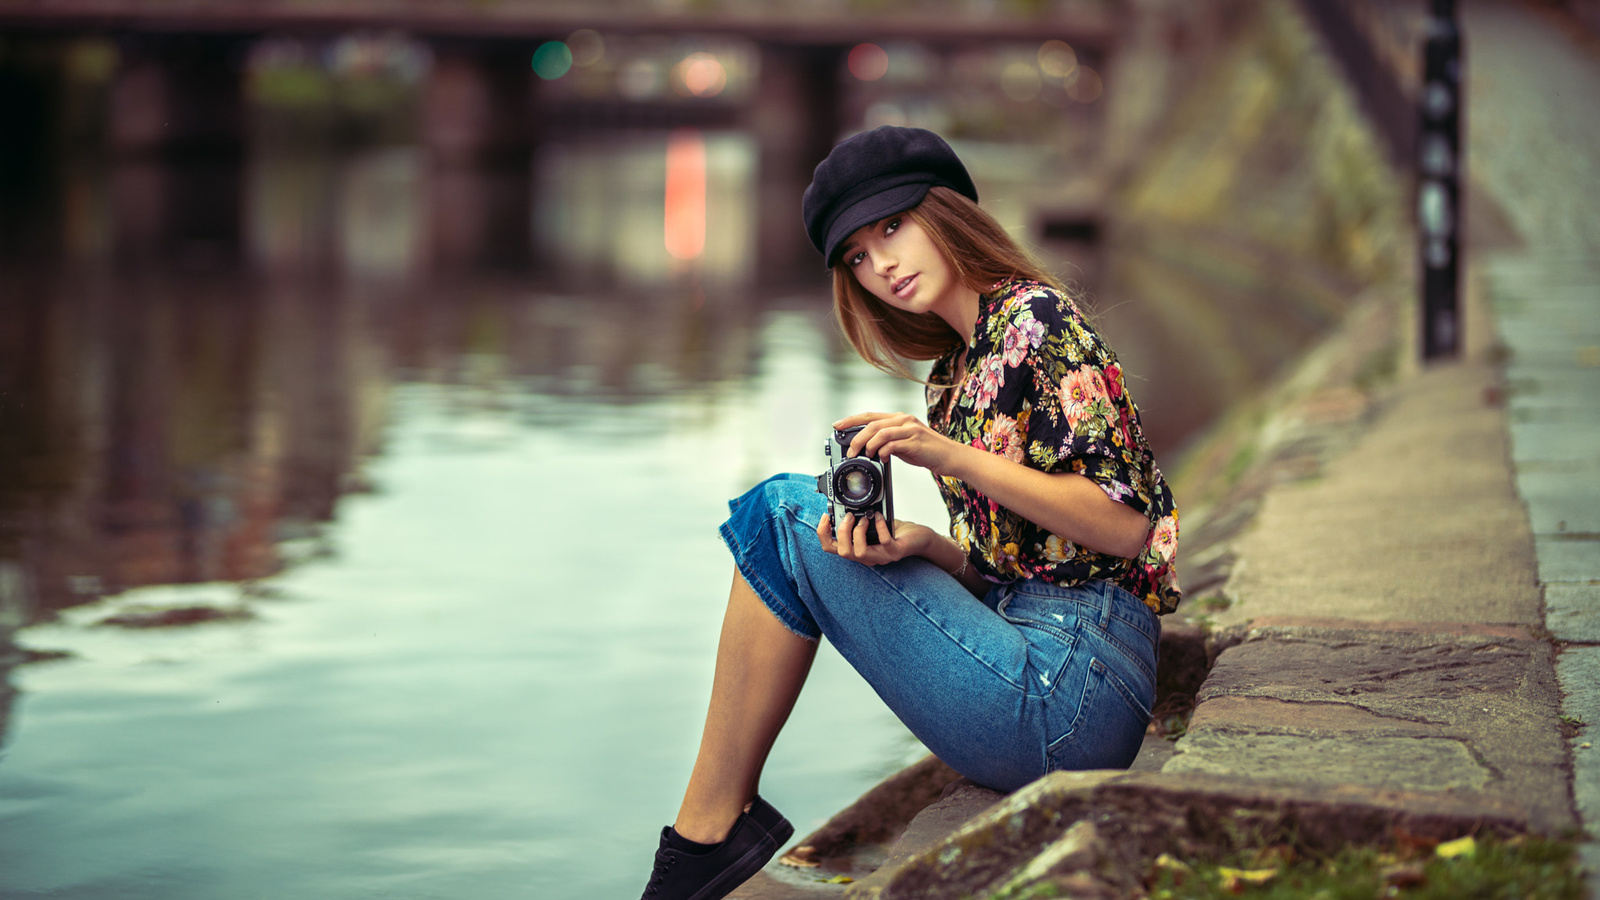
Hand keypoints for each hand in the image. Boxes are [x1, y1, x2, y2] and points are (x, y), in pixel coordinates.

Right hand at [816, 512, 937, 566]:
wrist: (918, 539)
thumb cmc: (895, 532)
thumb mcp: (871, 524)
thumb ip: (857, 519)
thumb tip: (844, 506)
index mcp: (857, 548)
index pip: (831, 548)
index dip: (823, 534)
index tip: (825, 517)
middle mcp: (867, 556)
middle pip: (843, 552)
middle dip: (842, 531)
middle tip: (849, 516)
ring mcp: (881, 556)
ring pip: (859, 553)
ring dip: (858, 533)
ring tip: (864, 519)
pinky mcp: (895, 552)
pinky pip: (884, 542)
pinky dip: (880, 527)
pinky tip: (879, 516)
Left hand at [834, 412, 965, 476]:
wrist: (950, 456)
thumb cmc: (927, 451)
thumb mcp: (905, 443)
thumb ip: (889, 442)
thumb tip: (870, 448)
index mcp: (899, 418)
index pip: (870, 415)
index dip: (851, 420)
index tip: (837, 425)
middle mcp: (904, 420)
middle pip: (872, 424)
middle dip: (856, 438)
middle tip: (851, 451)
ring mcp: (910, 429)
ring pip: (880, 432)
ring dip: (868, 445)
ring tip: (865, 456)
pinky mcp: (915, 441)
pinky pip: (892, 444)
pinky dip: (883, 452)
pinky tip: (882, 458)